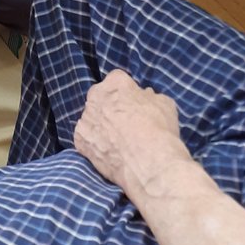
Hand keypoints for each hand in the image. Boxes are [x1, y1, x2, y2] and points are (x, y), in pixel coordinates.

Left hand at [73, 71, 189, 195]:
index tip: (135, 103)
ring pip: (92, 118)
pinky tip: (108, 152)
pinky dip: (95, 143)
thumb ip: (149, 97)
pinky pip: (86, 138)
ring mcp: (85, 119)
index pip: (118, 80)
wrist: (149, 163)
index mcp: (115, 83)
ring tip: (117, 141)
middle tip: (125, 122)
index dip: (127, 92)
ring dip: (101, 125)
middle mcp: (95, 97)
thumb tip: (145, 98)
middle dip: (110, 106)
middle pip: (101, 97)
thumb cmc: (159, 129)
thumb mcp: (164, 103)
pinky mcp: (79, 140)